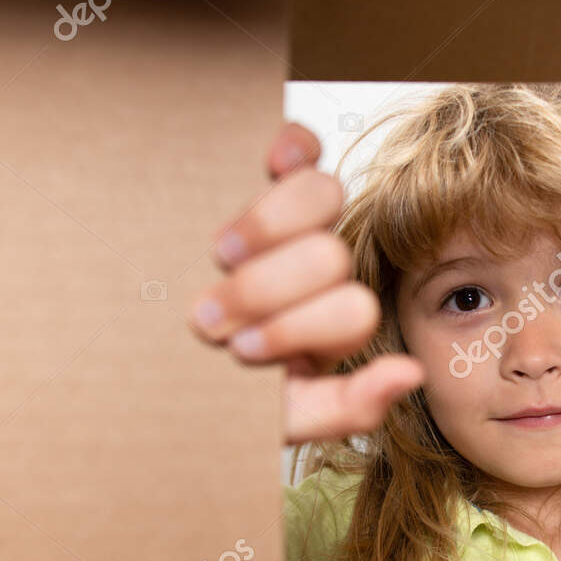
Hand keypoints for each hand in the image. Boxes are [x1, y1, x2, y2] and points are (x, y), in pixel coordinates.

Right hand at [192, 122, 424, 443]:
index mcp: (331, 323)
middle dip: (265, 289)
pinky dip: (287, 150)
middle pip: (330, 255)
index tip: (240, 351)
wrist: (152, 361)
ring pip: (320, 194)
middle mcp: (322, 269)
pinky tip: (261, 170)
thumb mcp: (277, 417)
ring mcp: (297, 219)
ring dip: (265, 227)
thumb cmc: (216, 387)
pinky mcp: (266, 176)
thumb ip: (345, 408)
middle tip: (213, 316)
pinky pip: (300, 144)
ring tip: (221, 257)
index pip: (354, 312)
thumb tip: (408, 372)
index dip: (297, 328)